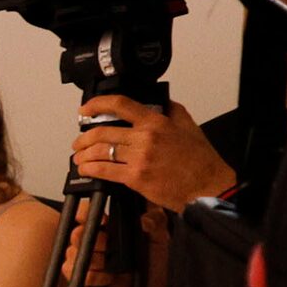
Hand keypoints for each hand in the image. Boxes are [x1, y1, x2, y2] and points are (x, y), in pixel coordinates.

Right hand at [69, 204, 168, 286]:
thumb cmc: (153, 265)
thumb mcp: (160, 238)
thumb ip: (156, 221)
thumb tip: (144, 219)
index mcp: (107, 227)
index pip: (86, 213)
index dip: (85, 213)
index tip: (101, 220)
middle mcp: (92, 241)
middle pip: (77, 233)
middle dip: (95, 239)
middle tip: (109, 245)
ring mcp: (84, 260)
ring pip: (73, 252)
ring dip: (95, 259)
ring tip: (111, 265)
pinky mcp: (80, 279)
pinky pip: (75, 273)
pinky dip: (92, 276)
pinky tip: (107, 278)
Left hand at [72, 96, 233, 211]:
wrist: (207, 185)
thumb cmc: (200, 160)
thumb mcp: (188, 125)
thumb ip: (171, 110)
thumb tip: (159, 101)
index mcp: (156, 122)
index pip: (120, 105)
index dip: (97, 104)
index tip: (86, 109)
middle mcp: (145, 138)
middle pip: (102, 132)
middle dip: (84, 138)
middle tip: (79, 142)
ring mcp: (139, 158)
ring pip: (100, 151)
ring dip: (83, 154)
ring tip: (79, 157)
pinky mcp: (135, 177)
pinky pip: (104, 171)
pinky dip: (90, 169)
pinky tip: (86, 169)